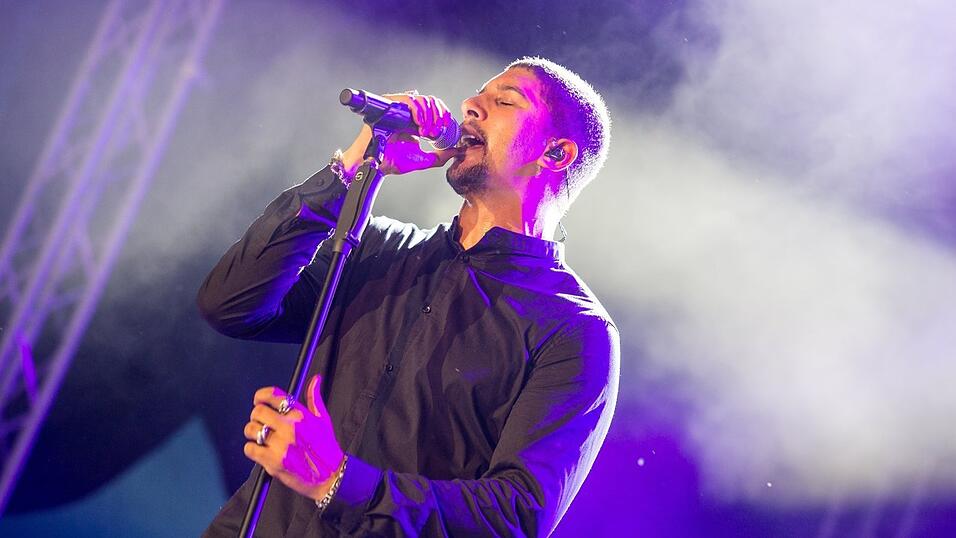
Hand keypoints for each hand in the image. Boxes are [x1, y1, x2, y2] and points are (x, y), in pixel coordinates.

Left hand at [243, 374, 343, 501]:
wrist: (330, 476)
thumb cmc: (326, 447)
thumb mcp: (323, 419)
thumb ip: (314, 398)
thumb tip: (315, 379)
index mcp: (300, 414)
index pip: (273, 395)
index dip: (261, 396)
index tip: (258, 401)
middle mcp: (289, 427)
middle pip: (257, 412)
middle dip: (256, 417)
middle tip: (262, 424)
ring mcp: (280, 444)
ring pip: (251, 429)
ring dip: (253, 434)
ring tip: (263, 439)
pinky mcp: (273, 461)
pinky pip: (250, 448)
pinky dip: (252, 450)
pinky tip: (262, 452)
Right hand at [340, 92, 459, 176]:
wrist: (374, 165)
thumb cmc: (391, 161)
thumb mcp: (422, 159)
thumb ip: (440, 156)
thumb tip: (457, 151)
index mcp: (415, 121)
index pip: (435, 108)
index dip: (444, 116)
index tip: (446, 130)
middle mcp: (407, 112)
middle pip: (431, 101)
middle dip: (439, 116)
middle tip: (437, 132)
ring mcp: (398, 107)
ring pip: (422, 99)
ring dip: (430, 115)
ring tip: (427, 132)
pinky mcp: (389, 105)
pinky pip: (408, 99)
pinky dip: (419, 111)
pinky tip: (420, 125)